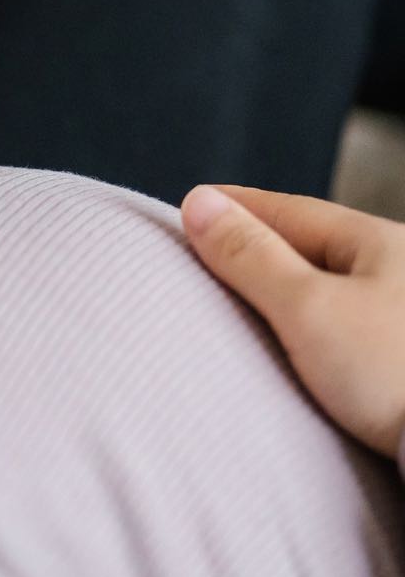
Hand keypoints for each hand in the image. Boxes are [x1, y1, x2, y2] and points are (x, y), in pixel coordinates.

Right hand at [182, 183, 404, 457]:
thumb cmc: (392, 374)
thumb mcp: (307, 306)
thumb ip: (250, 254)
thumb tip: (199, 203)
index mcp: (382, 242)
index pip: (290, 209)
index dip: (236, 206)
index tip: (192, 205)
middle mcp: (403, 270)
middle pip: (314, 246)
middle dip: (260, 244)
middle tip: (208, 247)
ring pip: (334, 286)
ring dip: (287, 288)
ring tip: (245, 295)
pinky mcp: (404, 360)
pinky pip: (349, 323)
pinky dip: (314, 322)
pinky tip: (299, 338)